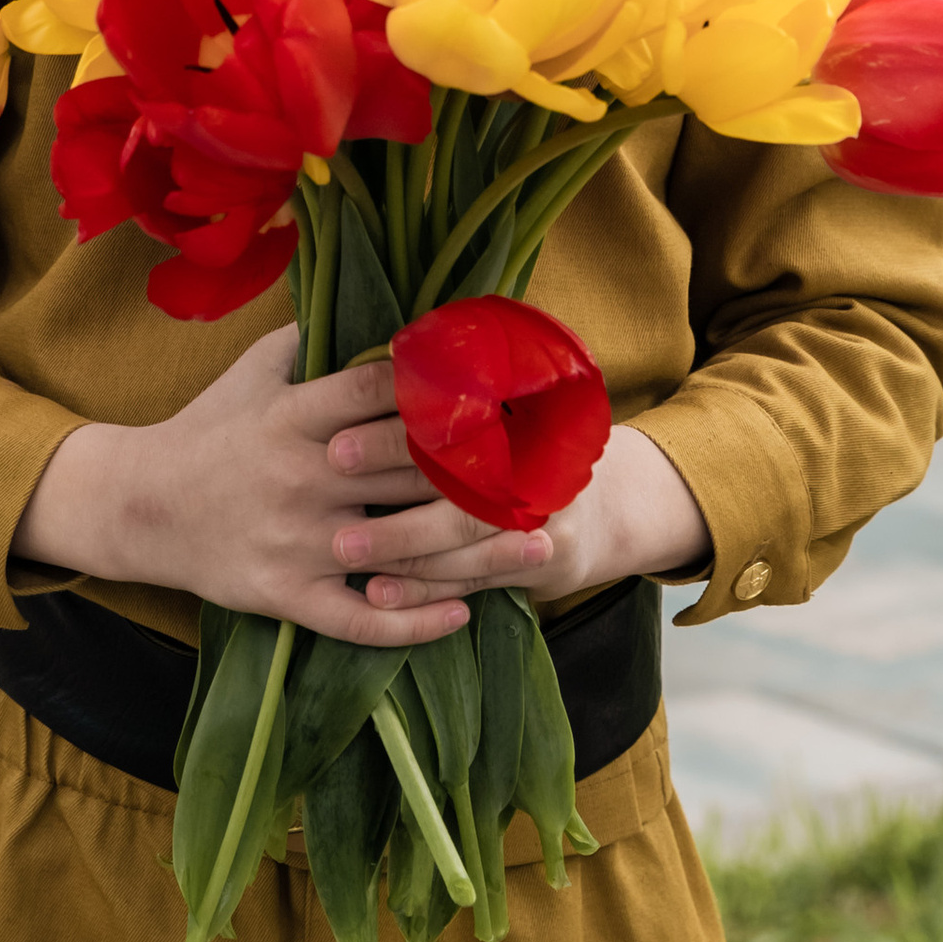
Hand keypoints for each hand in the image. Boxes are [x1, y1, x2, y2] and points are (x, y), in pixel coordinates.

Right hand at [13, 328, 555, 648]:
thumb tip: (377, 294)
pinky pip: (361, 619)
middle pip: (410, 470)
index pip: (385, 393)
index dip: (452, 388)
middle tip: (554, 466)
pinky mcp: (286, 595)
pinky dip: (414, 624)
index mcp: (295, 415)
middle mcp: (301, 477)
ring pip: (401, 549)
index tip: (514, 387)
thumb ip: (314, 338)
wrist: (138, 508)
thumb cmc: (207, 430)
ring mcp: (296, 542)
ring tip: (540, 544)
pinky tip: (465, 614)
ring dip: (477, 550)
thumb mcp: (254, 372)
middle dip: (486, 468)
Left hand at [324, 412, 708, 615]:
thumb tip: (382, 348)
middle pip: (454, 479)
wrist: (609, 509)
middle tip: (333, 470)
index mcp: (525, 416)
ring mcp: (541, 520)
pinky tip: (377, 593)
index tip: (343, 422)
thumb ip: (464, 387)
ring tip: (342, 546)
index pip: (455, 419)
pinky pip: (470, 583)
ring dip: (399, 546)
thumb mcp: (519, 403)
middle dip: (389, 478)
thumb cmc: (536, 446)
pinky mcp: (536, 566)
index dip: (398, 419)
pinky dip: (423, 591)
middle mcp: (536, 467)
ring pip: (459, 540)